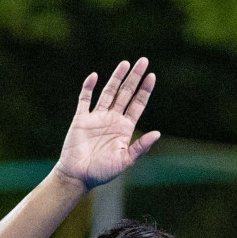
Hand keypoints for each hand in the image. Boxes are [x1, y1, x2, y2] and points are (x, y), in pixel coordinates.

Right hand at [53, 58, 159, 189]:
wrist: (78, 176)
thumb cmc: (103, 172)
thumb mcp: (125, 160)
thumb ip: (141, 147)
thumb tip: (158, 133)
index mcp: (125, 129)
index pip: (137, 104)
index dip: (145, 90)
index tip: (152, 76)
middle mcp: (112, 119)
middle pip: (126, 93)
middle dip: (134, 77)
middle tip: (143, 60)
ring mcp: (97, 117)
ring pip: (108, 92)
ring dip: (116, 77)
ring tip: (125, 63)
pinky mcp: (81, 119)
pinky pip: (85, 100)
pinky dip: (88, 88)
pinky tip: (94, 76)